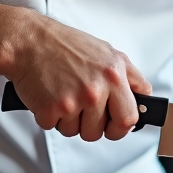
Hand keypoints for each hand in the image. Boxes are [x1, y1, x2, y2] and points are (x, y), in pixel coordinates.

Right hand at [3, 9, 151, 142]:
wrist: (29, 41)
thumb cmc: (66, 46)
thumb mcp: (108, 53)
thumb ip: (130, 77)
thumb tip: (143, 98)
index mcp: (114, 75)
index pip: (130, 118)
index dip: (122, 126)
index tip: (115, 125)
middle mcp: (96, 89)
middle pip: (102, 131)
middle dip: (94, 127)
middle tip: (84, 111)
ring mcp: (73, 101)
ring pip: (77, 132)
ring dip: (70, 120)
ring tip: (65, 95)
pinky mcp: (50, 110)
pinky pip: (54, 127)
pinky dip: (50, 116)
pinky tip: (49, 96)